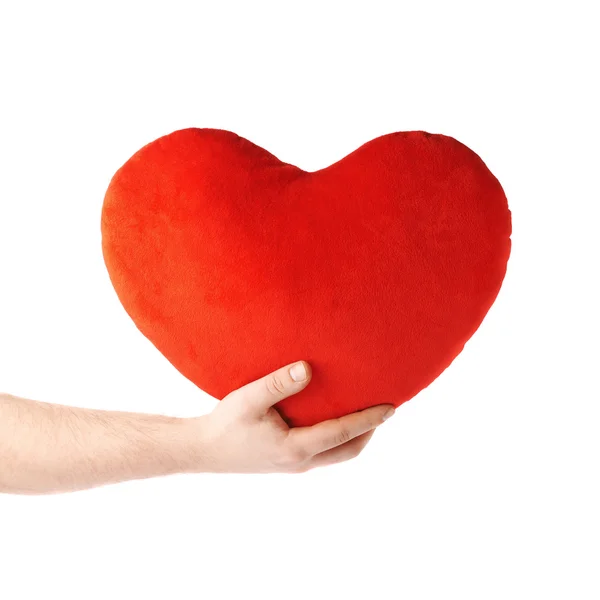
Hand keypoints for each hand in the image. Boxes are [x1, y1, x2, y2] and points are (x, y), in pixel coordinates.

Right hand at [185, 360, 394, 473]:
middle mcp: (300, 462)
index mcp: (295, 448)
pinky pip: (323, 453)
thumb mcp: (249, 399)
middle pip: (348, 451)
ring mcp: (294, 466)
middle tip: (384, 409)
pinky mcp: (287, 463)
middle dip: (369, 431)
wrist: (203, 451)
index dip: (369, 419)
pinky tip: (332, 418)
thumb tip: (307, 368)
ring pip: (337, 455)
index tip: (391, 406)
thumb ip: (278, 383)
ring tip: (365, 413)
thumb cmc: (225, 424)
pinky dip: (338, 439)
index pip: (343, 433)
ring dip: (355, 436)